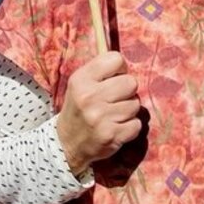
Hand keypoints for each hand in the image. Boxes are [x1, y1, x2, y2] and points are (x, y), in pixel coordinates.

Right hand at [56, 51, 142, 172]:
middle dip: (126, 91)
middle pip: (131, 82)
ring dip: (128, 110)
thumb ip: (101, 69)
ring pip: (136, 104)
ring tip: (113, 114)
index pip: (116, 59)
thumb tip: (126, 62)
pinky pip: (136, 124)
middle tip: (114, 99)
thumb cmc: (79, 107)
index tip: (112, 78)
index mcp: (81, 80)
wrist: (66, 143)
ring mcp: (101, 118)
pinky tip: (116, 127)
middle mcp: (90, 98)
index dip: (119, 69)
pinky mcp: (111, 136)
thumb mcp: (81, 83)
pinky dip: (130, 127)